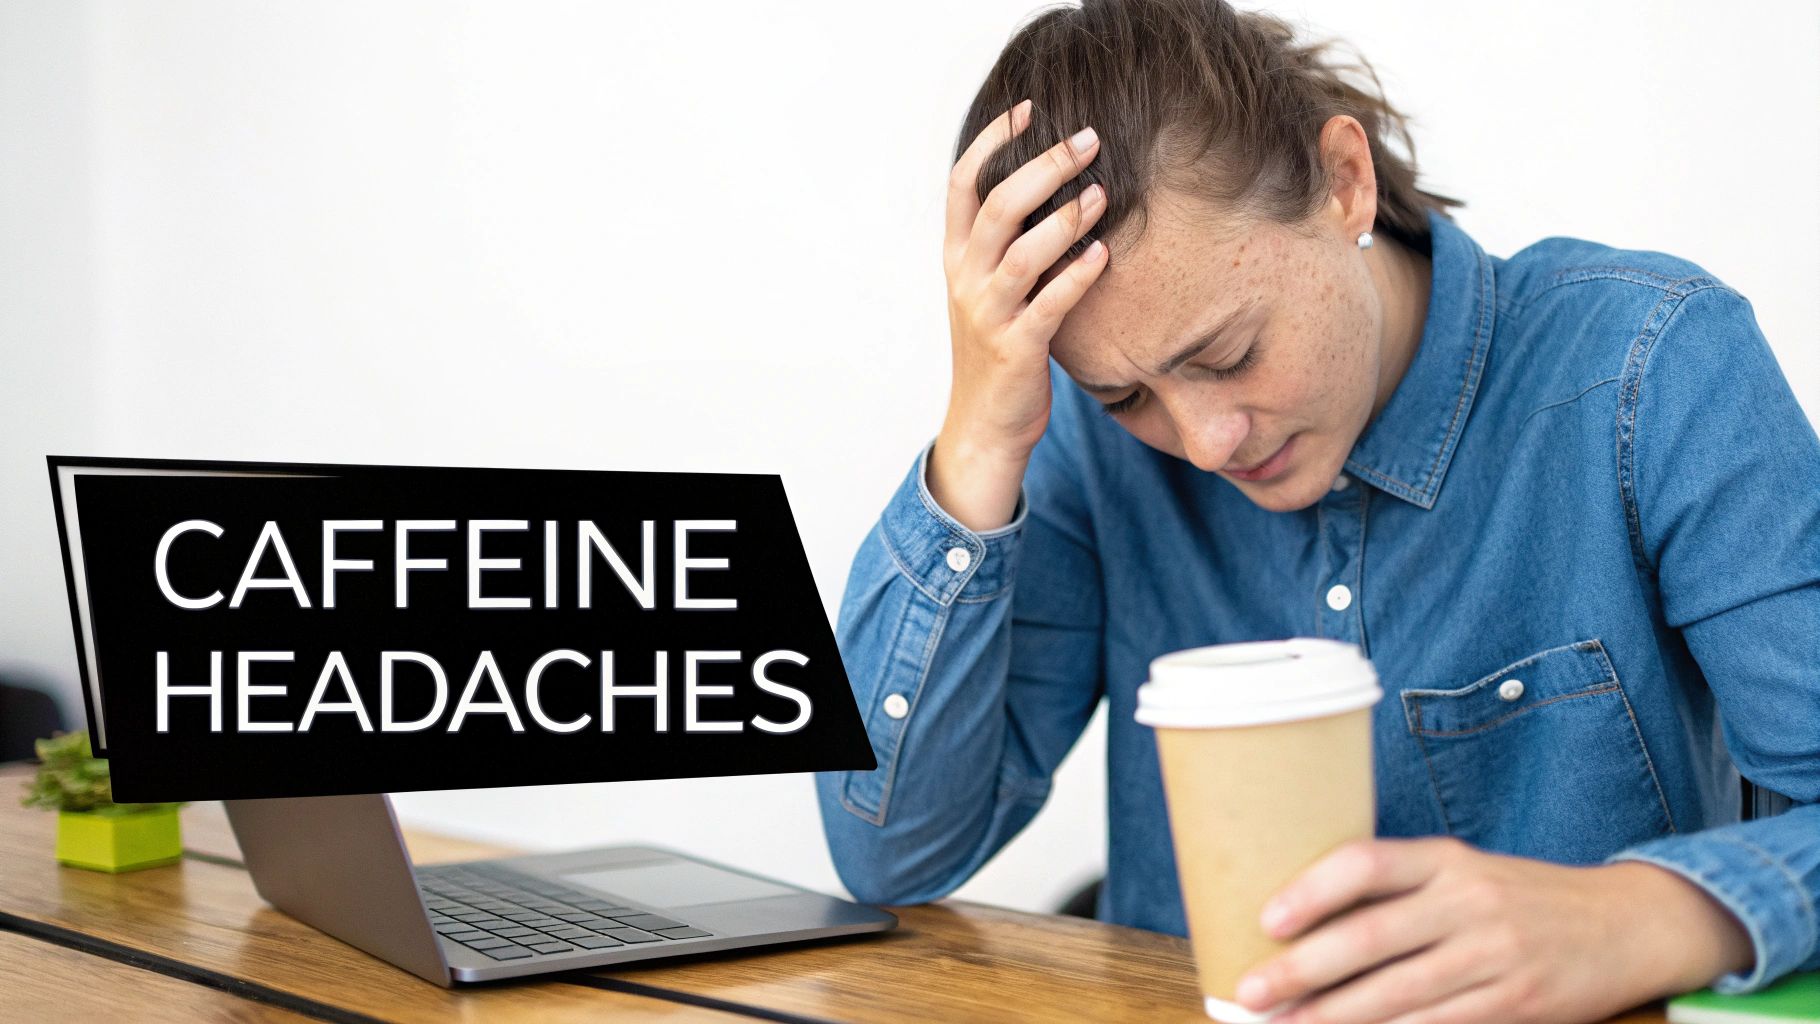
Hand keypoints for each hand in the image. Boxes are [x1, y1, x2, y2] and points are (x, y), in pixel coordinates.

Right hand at [927, 98, 1109, 531]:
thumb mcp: (988, 289)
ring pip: (1021, 253)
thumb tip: (1050, 187)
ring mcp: (988, 314)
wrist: (986, 424)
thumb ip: (1007, 243)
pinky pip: (1049, 304)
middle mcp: (965, 279)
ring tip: (1102, 194)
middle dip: (1043, 168)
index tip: (1029, 110)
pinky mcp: (1017, 348)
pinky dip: (1077, 276)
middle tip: (1088, 140)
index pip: (962, 184)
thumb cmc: (998, 349)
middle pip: (997, 207)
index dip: (991, 142)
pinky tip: (1104, 254)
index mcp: (955, 257)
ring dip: (1065, 219)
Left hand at [1233, 837, 1753, 1023]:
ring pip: (1397, 996)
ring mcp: (1495, 957)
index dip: (1312, 891)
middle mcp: (1469, 902)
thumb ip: (1400, 891)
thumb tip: (1307, 922)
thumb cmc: (1521, 898)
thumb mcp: (1465, 872)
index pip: (1367, 863)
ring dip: (1334, 1018)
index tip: (1266, 921)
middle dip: (1302, 971)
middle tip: (1251, 992)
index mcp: (1447, 860)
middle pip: (1370, 938)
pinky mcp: (1516, 1006)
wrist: (1628, 925)